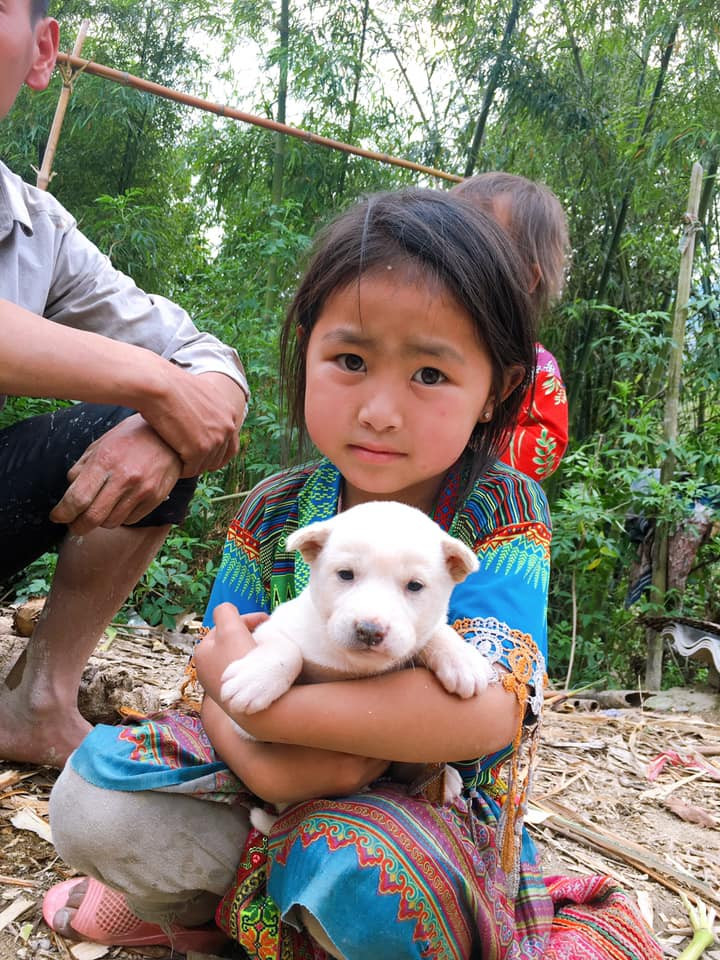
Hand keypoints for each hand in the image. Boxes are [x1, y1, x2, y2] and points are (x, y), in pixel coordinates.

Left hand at [50, 414, 181, 533]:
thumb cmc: (130, 438)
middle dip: (77, 526)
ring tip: (98, 512)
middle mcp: (124, 477)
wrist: (171, 437)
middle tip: (73, 526)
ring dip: (100, 522)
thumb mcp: (101, 444)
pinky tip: (119, 505)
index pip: (77, 498)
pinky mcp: (156, 498)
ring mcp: (142, 489)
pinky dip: (120, 517)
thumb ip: (82, 468)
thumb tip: (70, 492)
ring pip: (111, 522)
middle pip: (93, 517)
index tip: (57, 516)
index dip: (62, 513)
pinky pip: (130, 520)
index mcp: (105, 460)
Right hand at [141, 369, 245, 477]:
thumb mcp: (201, 394)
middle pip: (218, 457)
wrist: (158, 385)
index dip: (217, 454)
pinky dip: (182, 470)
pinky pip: (191, 469)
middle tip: (188, 463)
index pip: (231, 444)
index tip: (205, 459)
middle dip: (203, 462)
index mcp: (230, 414)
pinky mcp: (199, 450)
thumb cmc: (171, 386)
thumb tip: (205, 416)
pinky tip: (173, 466)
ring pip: (205, 465)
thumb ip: (209, 408)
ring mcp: (215, 439)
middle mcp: (227, 427)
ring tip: (178, 464)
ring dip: (192, 467)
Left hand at [194, 604, 268, 699]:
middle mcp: (206, 671)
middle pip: (231, 641)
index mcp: (202, 652)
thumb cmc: (243, 663)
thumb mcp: (231, 628)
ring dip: (252, 651)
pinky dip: (254, 669)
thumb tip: (226, 611)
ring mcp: (220, 686)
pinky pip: (245, 675)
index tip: (267, 620)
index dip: (247, 619)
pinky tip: (264, 669)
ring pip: (239, 657)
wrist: (262, 704)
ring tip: (268, 651)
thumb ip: (225, 611)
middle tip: (268, 634)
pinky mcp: (235, 698)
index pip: (225, 625)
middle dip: (249, 634)